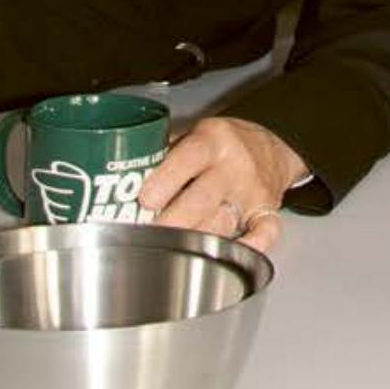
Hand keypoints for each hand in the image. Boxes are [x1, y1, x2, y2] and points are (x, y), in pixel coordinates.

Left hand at [138, 115, 306, 255]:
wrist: (271, 146)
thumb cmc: (223, 145)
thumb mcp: (196, 135)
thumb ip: (165, 153)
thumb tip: (118, 175)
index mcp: (212, 141)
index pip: (189, 158)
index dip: (166, 179)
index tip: (144, 199)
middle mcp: (234, 165)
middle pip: (203, 197)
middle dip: (173, 220)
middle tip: (148, 233)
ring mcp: (252, 190)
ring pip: (225, 221)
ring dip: (196, 239)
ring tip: (171, 250)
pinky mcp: (267, 210)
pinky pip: (265, 231)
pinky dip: (252, 246)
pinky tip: (232, 254)